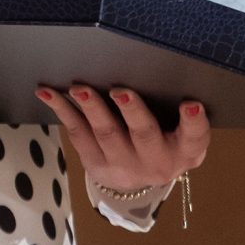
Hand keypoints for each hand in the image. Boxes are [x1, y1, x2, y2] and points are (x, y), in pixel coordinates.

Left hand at [35, 84, 210, 194]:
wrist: (140, 179)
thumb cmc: (164, 140)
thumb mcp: (179, 132)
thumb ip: (175, 111)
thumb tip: (153, 65)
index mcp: (184, 150)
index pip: (195, 136)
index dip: (194, 121)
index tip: (191, 103)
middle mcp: (157, 161)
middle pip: (144, 135)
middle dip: (132, 112)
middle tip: (120, 92)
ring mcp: (125, 165)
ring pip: (106, 134)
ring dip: (91, 109)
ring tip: (79, 89)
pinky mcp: (96, 165)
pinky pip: (78, 134)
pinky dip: (63, 111)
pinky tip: (49, 93)